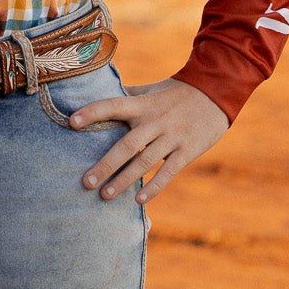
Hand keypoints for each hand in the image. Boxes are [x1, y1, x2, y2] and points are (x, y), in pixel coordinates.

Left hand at [71, 75, 227, 204]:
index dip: (93, 112)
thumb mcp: (151, 89)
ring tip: (105, 195)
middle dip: (105, 165)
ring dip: (124, 180)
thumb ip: (127, 94)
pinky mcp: (187, 150)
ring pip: (144, 162)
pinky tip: (138, 199)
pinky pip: (168, 172)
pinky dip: (154, 187)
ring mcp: (172, 137)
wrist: (217, 92)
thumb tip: (100, 91)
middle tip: (86, 183)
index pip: (113, 106)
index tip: (71, 122)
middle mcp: (155, 121)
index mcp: (143, 104)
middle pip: (126, 145)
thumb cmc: (177, 92)